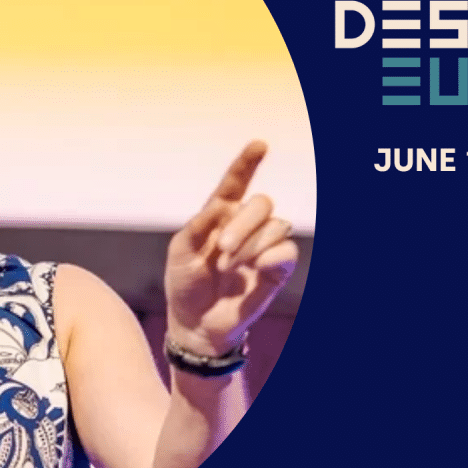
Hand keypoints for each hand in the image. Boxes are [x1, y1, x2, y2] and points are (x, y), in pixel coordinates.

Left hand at [164, 141, 298, 356]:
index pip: (235, 182)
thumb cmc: (185, 283)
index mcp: (219, 215)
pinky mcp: (276, 270)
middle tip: (224, 249)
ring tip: (230, 266)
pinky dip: (271, 257)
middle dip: (244, 223)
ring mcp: (262, 247)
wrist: (195, 323)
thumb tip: (222, 205)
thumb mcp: (180, 252)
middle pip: (261, 203)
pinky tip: (256, 268)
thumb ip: (198, 225)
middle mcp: (244, 226)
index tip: (260, 144)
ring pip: (276, 226)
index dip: (247, 163)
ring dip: (252, 245)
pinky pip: (287, 251)